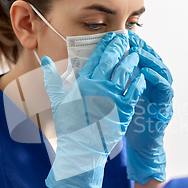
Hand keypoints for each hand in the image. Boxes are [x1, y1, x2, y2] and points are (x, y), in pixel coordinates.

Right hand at [41, 32, 145, 187]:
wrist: (82, 150)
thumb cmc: (69, 126)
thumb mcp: (58, 101)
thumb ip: (52, 79)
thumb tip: (45, 59)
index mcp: (82, 83)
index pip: (96, 57)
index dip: (105, 44)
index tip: (111, 37)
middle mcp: (97, 87)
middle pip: (112, 59)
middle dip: (120, 46)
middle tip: (126, 38)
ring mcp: (112, 97)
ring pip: (125, 71)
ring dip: (131, 60)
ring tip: (136, 53)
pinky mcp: (124, 109)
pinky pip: (135, 89)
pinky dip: (139, 79)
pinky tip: (142, 73)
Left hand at [125, 31, 173, 184]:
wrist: (140, 146)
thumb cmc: (128, 123)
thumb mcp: (117, 99)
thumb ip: (111, 83)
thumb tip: (92, 70)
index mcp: (142, 82)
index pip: (138, 57)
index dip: (130, 46)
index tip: (118, 36)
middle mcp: (154, 85)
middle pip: (151, 59)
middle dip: (141, 47)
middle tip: (131, 38)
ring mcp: (161, 95)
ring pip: (161, 69)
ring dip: (150, 59)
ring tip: (139, 52)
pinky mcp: (165, 106)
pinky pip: (165, 89)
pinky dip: (157, 79)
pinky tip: (146, 73)